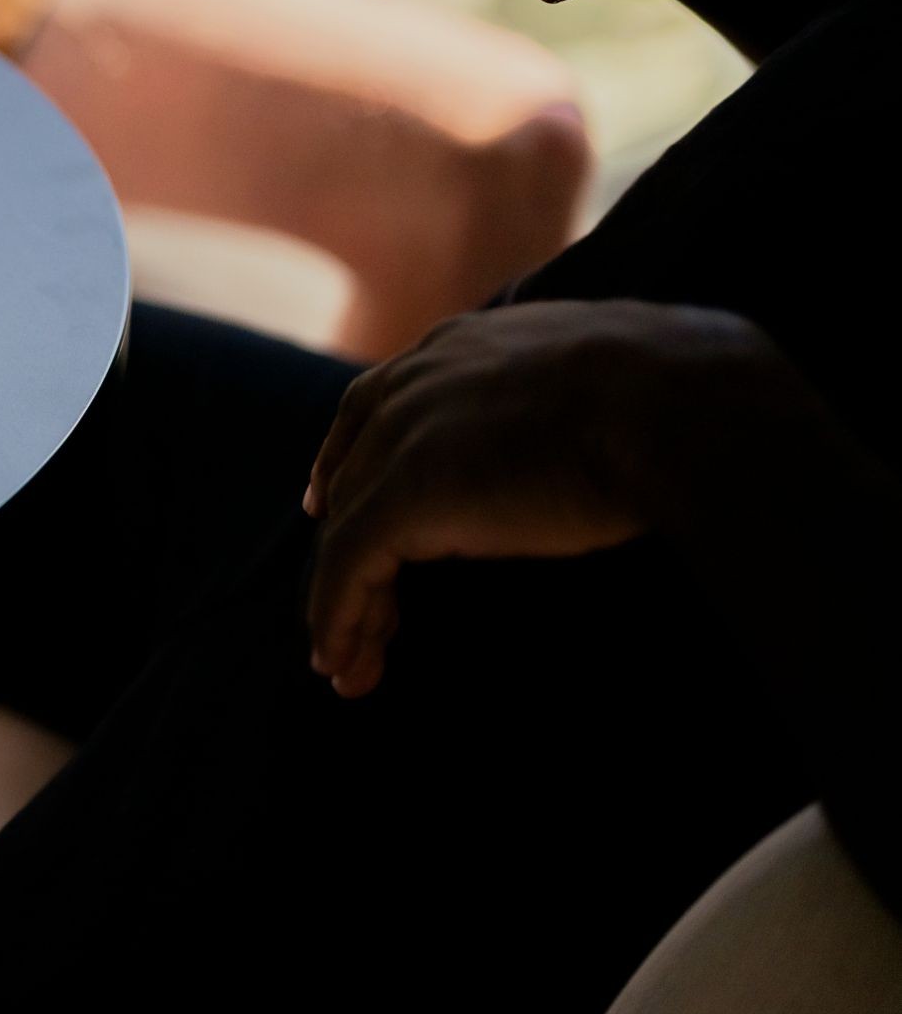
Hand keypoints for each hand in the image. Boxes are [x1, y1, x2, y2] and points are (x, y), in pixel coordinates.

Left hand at [302, 301, 779, 697]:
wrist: (684, 405)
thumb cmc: (680, 399)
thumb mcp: (612, 378)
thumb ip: (576, 398)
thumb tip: (621, 425)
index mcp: (464, 347)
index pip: (376, 405)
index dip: (349, 459)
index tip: (330, 504)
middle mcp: (418, 381)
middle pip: (353, 472)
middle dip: (345, 541)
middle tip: (352, 607)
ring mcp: (406, 436)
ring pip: (348, 528)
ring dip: (343, 602)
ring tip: (348, 666)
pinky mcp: (407, 494)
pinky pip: (348, 566)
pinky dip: (337, 617)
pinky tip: (342, 664)